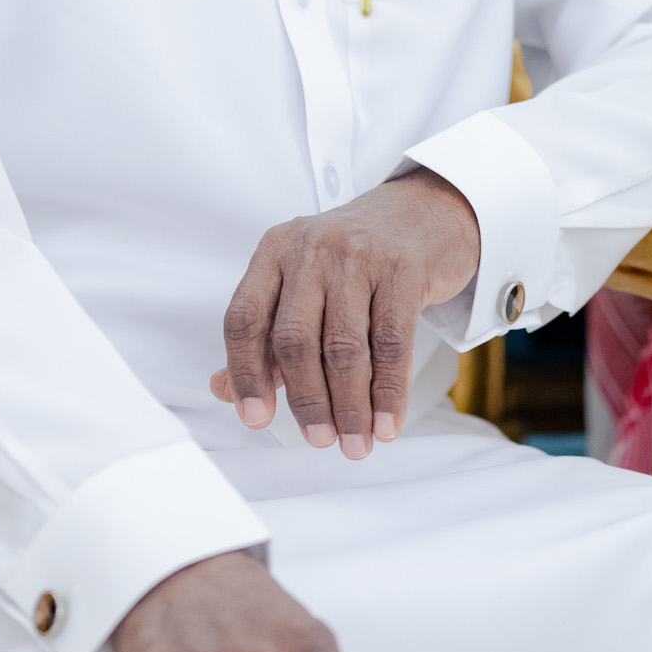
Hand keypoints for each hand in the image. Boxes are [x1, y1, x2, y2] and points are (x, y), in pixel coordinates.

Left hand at [211, 167, 479, 456]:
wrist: (425, 210)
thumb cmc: (358, 255)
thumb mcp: (304, 280)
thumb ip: (266, 335)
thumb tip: (225, 389)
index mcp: (276, 251)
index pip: (245, 318)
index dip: (245, 374)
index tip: (255, 417)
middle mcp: (311, 248)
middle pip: (295, 339)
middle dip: (307, 401)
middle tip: (319, 439)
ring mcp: (359, 256)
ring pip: (344, 347)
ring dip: (350, 407)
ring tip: (356, 442)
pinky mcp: (403, 269)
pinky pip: (392, 344)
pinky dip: (389, 393)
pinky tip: (386, 421)